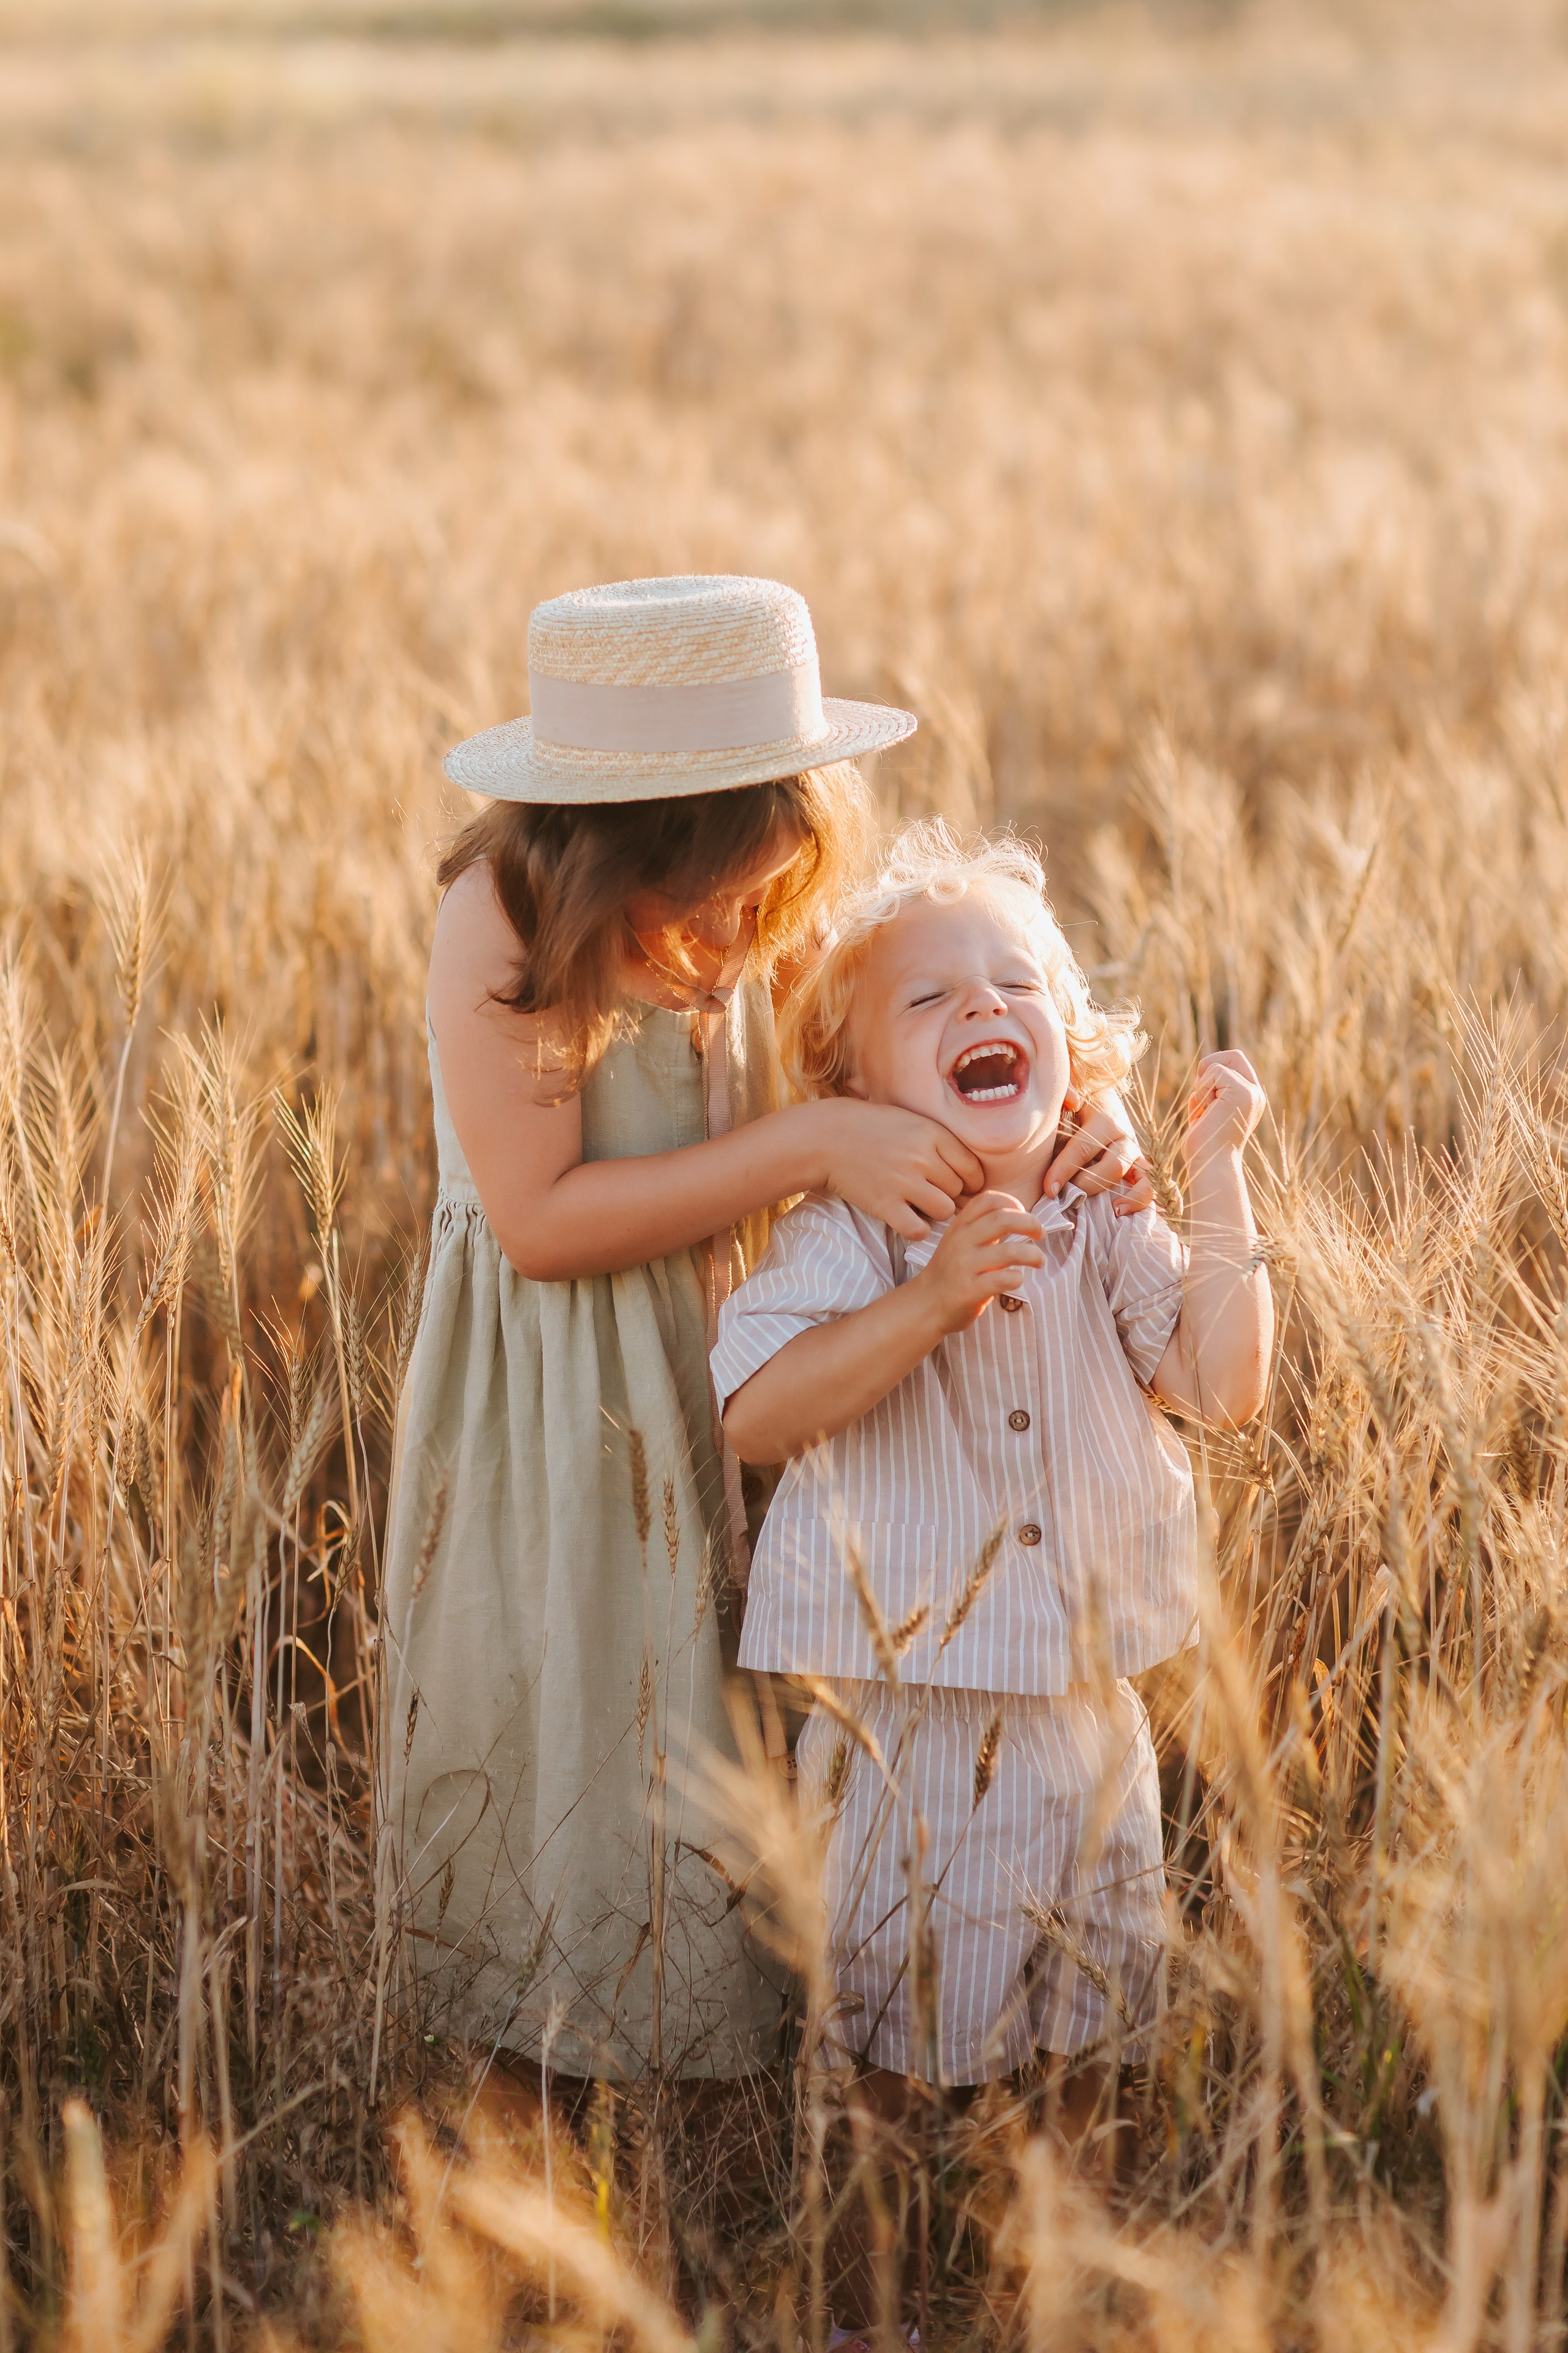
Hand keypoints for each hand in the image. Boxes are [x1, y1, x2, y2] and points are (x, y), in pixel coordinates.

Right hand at [799, 1099, 986, 1241]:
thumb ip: (940, 1141)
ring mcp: (903, 1182)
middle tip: (937, 1195)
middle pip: (958, 1190)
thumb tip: (970, 1172)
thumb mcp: (911, 1121)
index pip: (972, 1168)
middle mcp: (921, 1158)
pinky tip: (908, 1219)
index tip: (963, 1186)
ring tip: (922, 1207)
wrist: (826, 1138)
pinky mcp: (884, 1204)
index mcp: (932, 1134)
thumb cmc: (871, 1127)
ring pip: (944, 1211)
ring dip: (936, 1213)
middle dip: (952, 1196)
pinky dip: (917, 1229)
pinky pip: (917, 1230)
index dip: (972, 1181)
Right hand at [910, 1191, 1045, 1333]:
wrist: (926, 1305)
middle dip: (1030, 1223)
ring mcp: (964, 1266)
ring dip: (1032, 1254)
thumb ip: (983, 1229)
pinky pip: (1002, 1279)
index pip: (988, 1200)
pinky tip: (1017, 1279)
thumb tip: (1021, 1218)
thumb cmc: (950, 1273)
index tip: (1023, 1213)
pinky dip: (1016, 1278)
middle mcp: (961, 1242)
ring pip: (1008, 1251)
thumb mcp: (959, 1242)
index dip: (1012, 1202)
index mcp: (960, 1227)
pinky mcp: (969, 1291)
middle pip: (1002, 1219)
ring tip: (1039, 1261)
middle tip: (1040, 1233)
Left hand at [1044, 1087, 1154, 1213]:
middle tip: (1069, 1196)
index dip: (1064, 1170)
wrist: (1102, 1100)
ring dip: (1131, 1198)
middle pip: (1114, 1165)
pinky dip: (1147, 1203)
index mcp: (1106, 1120)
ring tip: (1114, 1211)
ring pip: (1144, 1180)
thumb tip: (1071, 1102)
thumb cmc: (1079, 1104)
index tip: (1049, 1189)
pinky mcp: (1142, 1169)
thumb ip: (1066, 1094)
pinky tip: (1131, 1214)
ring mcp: (1137, 1156)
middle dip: (1089, 1184)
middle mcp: (1126, 1138)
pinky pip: (1154, 1189)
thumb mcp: (1070, 1096)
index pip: (1083, 1148)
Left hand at [1184, 1051, 1266, 1167]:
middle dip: (1209, 1067)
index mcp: (1249, 1098)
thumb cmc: (1203, 1145)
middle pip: (1233, 1056)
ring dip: (1201, 1086)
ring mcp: (1251, 1093)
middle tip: (1202, 1093)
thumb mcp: (1206, 1111)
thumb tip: (1204, 1068)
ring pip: (1218, 1064)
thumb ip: (1210, 1091)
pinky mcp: (1243, 1093)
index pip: (1235, 1062)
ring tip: (1205, 1111)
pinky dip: (1202, 1091)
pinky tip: (1206, 1112)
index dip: (1213, 1068)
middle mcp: (1255, 1094)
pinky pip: (1214, 1072)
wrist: (1210, 1165)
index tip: (1202, 1091)